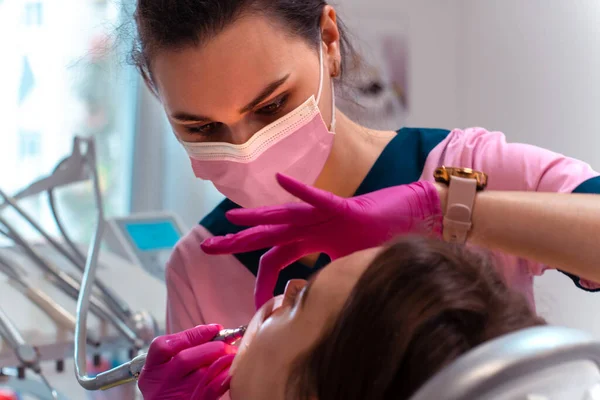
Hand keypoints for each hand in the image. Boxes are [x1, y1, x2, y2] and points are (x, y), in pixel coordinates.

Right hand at [138, 324, 236, 399]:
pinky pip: (212, 389)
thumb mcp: (167, 370)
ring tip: (233, 355)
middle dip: (212, 347)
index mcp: (152, 369)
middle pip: (184, 359)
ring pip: (201, 374)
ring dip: (222, 361)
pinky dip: (224, 377)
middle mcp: (161, 383)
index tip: (215, 328)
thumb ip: (183, 350)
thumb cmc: (171, 388)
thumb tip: (213, 332)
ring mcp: (176, 396)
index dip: (193, 334)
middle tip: (229, 344)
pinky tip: (231, 371)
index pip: (164, 346)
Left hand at [201, 173, 441, 308]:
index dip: (262, 278)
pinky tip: (282, 179)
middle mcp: (314, 226)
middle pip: (269, 234)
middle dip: (236, 241)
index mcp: (313, 239)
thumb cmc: (387, 237)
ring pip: (286, 216)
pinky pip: (322, 198)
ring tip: (231, 220)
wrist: (416, 216)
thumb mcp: (352, 264)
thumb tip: (315, 296)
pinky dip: (303, 191)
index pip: (276, 256)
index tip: (256, 303)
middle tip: (207, 247)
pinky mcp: (347, 208)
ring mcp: (328, 216)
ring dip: (258, 218)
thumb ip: (330, 275)